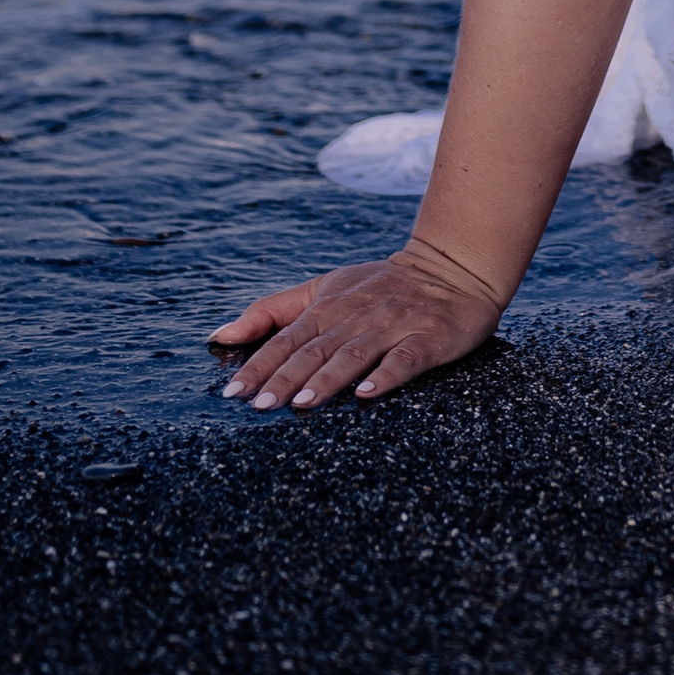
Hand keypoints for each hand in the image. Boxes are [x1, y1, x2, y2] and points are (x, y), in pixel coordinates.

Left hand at [207, 238, 503, 410]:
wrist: (454, 268)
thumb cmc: (381, 285)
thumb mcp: (324, 288)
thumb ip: (272, 311)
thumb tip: (219, 335)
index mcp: (329, 304)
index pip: (286, 338)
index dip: (259, 365)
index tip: (233, 392)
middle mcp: (358, 314)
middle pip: (314, 349)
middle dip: (285, 377)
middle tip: (259, 407)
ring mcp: (394, 325)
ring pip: (354, 354)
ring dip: (327, 378)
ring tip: (302, 404)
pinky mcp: (429, 337)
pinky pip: (406, 358)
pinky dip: (386, 375)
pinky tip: (368, 394)